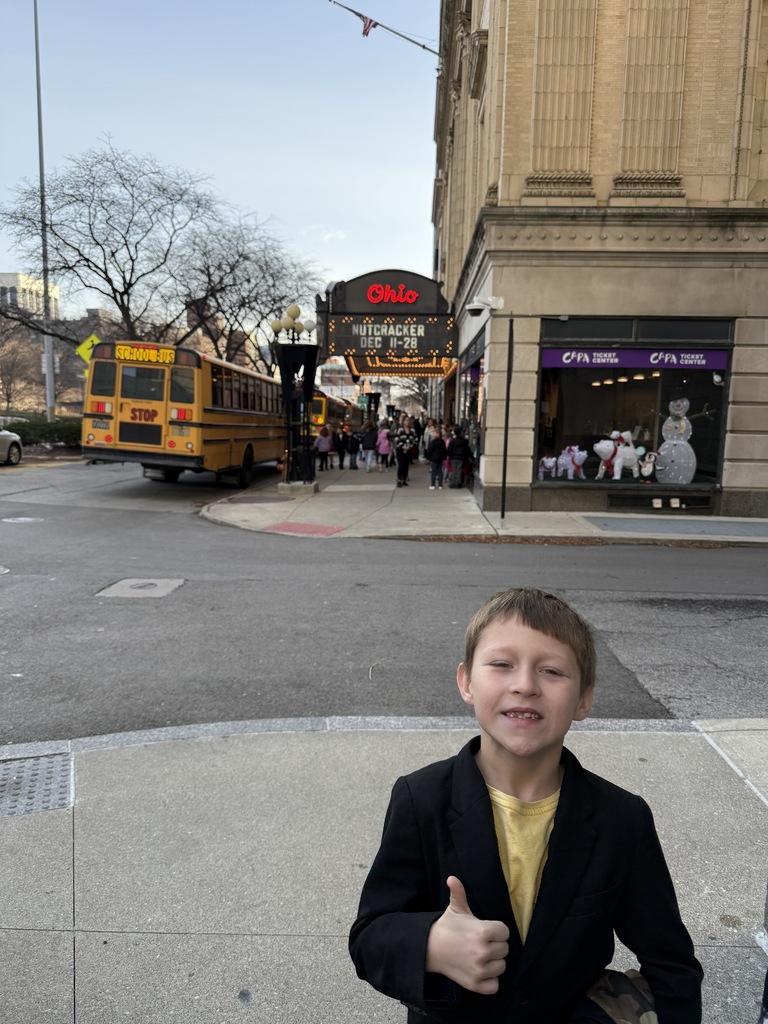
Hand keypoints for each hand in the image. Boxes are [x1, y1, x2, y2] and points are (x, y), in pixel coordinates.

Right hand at [425, 876, 508, 994]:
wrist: (430, 948)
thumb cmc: (447, 927)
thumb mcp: (455, 908)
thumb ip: (459, 892)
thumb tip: (452, 878)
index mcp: (482, 931)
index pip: (505, 932)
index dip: (496, 930)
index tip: (485, 930)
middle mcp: (483, 952)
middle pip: (505, 949)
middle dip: (495, 945)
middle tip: (480, 942)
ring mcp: (479, 970)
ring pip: (501, 967)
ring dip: (493, 962)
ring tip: (480, 955)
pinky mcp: (475, 985)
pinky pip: (495, 985)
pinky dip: (490, 980)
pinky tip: (481, 970)